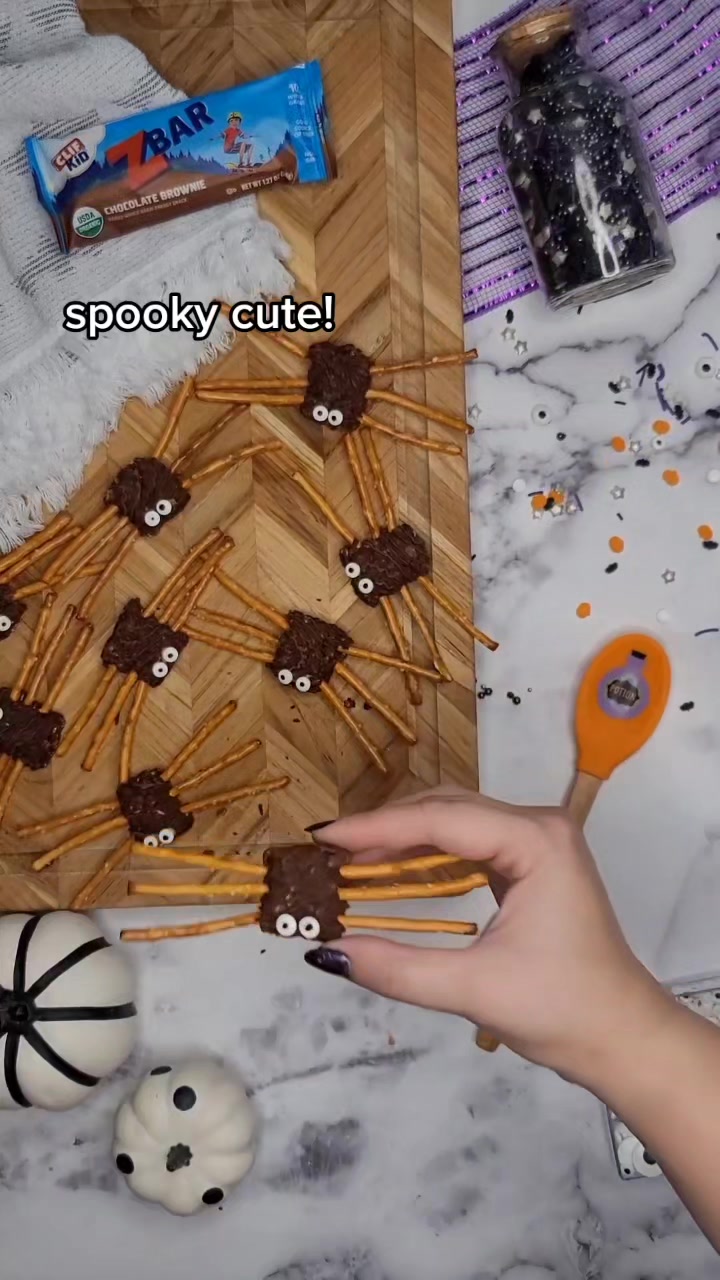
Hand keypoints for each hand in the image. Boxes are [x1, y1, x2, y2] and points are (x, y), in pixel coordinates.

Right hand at [305, 789, 676, 1086]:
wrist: (623, 1036)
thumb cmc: (561, 1009)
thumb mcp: (474, 989)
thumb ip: (398, 969)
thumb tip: (326, 954)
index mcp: (536, 841)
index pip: (441, 818)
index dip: (376, 827)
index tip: (323, 836)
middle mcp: (539, 826)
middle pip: (447, 807)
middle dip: (385, 826)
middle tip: (327, 850)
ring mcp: (538, 842)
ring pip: (456, 819)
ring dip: (403, 836)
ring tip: (349, 859)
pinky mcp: (532, 863)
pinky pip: (469, 841)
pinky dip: (427, 851)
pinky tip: (393, 868)